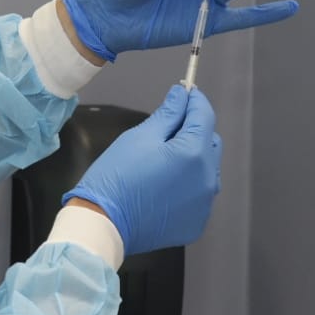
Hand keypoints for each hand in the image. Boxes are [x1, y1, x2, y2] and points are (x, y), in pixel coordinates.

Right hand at [64, 85, 221, 254]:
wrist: (104, 224)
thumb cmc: (116, 177)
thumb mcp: (139, 138)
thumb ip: (167, 114)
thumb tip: (182, 94)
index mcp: (194, 153)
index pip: (205, 116)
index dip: (195, 100)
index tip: (187, 91)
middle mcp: (207, 178)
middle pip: (210, 142)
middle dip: (193, 131)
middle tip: (167, 129)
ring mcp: (204, 203)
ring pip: (206, 169)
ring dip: (192, 159)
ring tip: (163, 162)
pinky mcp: (196, 222)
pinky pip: (198, 194)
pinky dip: (187, 186)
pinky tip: (163, 187)